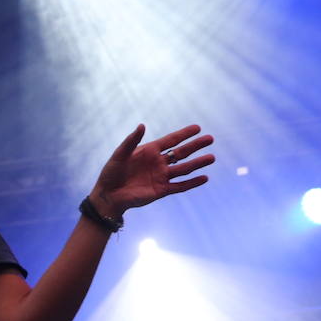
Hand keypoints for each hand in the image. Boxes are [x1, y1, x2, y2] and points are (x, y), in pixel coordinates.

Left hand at [90, 124, 212, 219]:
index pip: (171, 140)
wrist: (109, 195)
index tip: (197, 128)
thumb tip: (142, 125)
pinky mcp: (161, 190)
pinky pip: (180, 186)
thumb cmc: (111, 173)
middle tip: (210, 139)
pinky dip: (192, 183)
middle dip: (195, 146)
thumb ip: (131, 141)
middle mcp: (158, 163)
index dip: (184, 134)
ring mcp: (161, 177)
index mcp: (149, 151)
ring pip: (184, 169)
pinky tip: (204, 178)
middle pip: (181, 153)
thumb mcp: (119, 154)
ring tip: (211, 158)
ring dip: (197, 164)